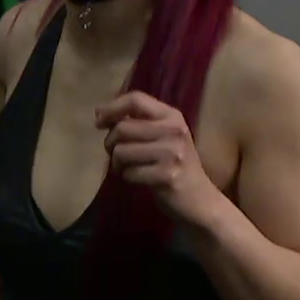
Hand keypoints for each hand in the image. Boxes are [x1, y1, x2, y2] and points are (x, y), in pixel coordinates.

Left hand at [97, 91, 220, 224]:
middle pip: (122, 127)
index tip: (99, 121)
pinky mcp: (166, 176)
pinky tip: (139, 180)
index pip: (136, 99)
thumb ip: (140, 122)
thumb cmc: (176, 165)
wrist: (200, 200)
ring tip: (128, 168)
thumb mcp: (165, 136)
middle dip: (110, 143)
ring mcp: (172, 153)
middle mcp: (174, 130)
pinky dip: (127, 178)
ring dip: (117, 163)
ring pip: (121, 151)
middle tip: (115, 154)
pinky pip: (128, 173)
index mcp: (173, 116)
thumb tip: (101, 114)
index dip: (112, 107)